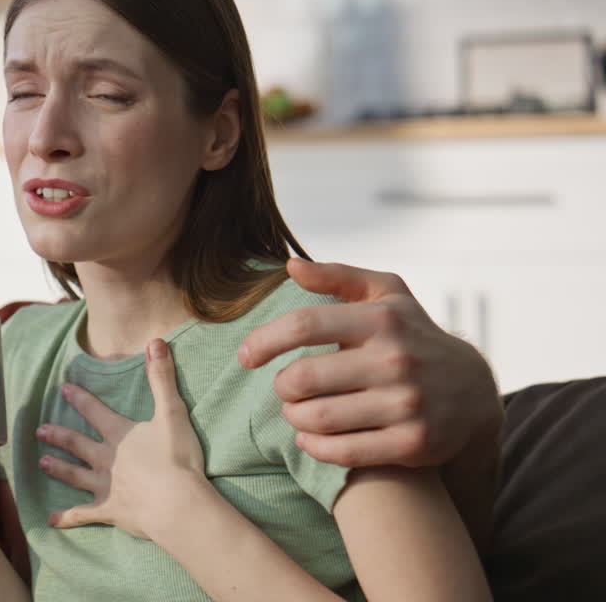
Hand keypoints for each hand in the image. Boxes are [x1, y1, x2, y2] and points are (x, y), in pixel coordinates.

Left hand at [39, 339, 205, 539]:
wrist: (177, 504)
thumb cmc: (178, 459)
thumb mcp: (172, 413)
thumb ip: (161, 379)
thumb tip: (156, 341)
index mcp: (120, 435)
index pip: (95, 412)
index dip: (79, 399)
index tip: (63, 389)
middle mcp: (107, 459)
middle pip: (78, 444)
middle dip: (59, 436)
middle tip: (40, 431)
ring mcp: (106, 486)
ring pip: (76, 475)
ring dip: (59, 468)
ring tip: (42, 462)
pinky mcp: (109, 511)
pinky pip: (83, 515)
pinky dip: (67, 518)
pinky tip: (51, 521)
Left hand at [238, 258, 502, 467]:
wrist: (472, 390)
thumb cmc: (412, 335)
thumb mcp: (385, 295)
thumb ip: (337, 277)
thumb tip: (291, 265)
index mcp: (382, 319)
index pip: (303, 325)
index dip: (264, 341)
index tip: (246, 355)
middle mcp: (395, 360)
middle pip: (302, 378)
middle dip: (282, 386)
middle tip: (285, 388)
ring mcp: (406, 404)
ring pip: (317, 418)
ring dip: (294, 417)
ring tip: (296, 411)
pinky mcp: (413, 444)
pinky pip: (342, 452)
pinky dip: (314, 447)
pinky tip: (309, 437)